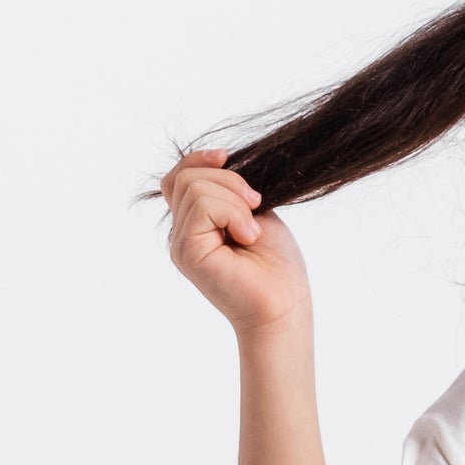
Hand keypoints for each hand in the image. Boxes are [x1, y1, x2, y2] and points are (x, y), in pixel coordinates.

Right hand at [159, 149, 309, 340]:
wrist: (286, 306)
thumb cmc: (277, 267)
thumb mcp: (253, 212)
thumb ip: (228, 190)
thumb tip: (216, 159)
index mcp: (195, 225)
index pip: (178, 177)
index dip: (199, 160)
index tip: (226, 158)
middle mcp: (182, 236)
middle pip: (185, 176)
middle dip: (228, 181)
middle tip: (255, 208)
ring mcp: (181, 245)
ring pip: (194, 187)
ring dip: (234, 200)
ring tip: (251, 231)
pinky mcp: (188, 253)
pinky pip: (202, 205)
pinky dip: (233, 212)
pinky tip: (247, 237)